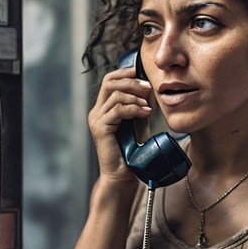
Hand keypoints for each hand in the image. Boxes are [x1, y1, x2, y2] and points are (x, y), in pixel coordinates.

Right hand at [88, 65, 152, 183]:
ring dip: (135, 96)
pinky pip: (117, 110)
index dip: (124, 73)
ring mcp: (97, 120)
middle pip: (110, 82)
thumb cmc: (131, 152)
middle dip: (131, 81)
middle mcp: (97, 112)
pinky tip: (145, 113)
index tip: (141, 74)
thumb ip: (139, 107)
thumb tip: (150, 90)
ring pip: (114, 94)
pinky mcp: (100, 128)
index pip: (109, 80)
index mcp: (103, 109)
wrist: (122, 175)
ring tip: (149, 105)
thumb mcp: (137, 123)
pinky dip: (134, 109)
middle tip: (148, 87)